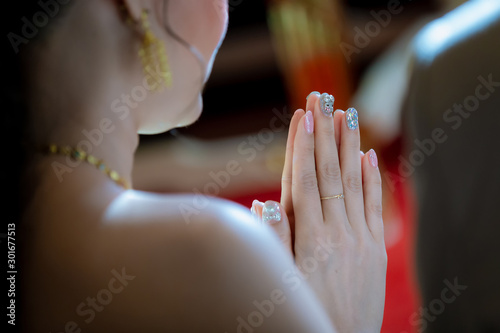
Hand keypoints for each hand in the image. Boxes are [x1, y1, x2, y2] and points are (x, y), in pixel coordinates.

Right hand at [254, 92, 386, 331]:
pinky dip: (371, 178)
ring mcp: (359, 238)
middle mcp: (336, 232)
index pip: (304, 180)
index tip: (303, 116)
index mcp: (309, 238)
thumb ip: (273, 239)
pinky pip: (374, 206)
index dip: (302, 147)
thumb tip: (265, 200)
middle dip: (324, 133)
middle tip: (322, 98)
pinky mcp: (375, 248)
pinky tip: (366, 154)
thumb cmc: (302, 311)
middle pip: (329, 172)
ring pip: (352, 182)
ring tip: (345, 113)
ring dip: (348, 145)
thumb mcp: (278, 280)